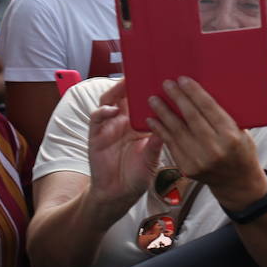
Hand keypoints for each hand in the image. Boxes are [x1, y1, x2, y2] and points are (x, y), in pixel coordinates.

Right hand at [86, 80, 162, 210]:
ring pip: (110, 100)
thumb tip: (170, 124)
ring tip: (125, 84)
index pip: (144, 101)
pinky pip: (97, 117)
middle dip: (132, 83)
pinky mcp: (96, 135)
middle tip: (140, 72)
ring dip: (116, 91)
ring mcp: (110, 127)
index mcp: (140, 125)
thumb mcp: (151, 159)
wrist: (118, 194)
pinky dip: (103, 111)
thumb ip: (156, 142)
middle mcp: (125, 122)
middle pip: (126, 95)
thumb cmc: (137, 176)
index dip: (149, 89)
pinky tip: (111, 110)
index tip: (159, 76)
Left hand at [146, 77, 258, 192]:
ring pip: (177, 131)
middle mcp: (214, 148)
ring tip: (153, 99)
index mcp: (230, 136)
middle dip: (177, 98)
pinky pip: (171, 144)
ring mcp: (199, 160)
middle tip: (167, 84)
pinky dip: (160, 130)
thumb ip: (223, 115)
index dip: (194, 92)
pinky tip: (153, 119)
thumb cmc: (240, 150)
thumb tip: (201, 91)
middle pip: (191, 117)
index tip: (183, 80)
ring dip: (163, 112)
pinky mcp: (187, 168)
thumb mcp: (240, 130)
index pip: (209, 108)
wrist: (237, 182)